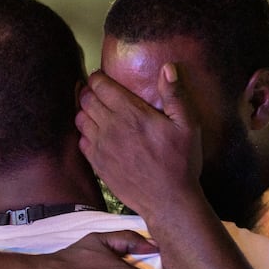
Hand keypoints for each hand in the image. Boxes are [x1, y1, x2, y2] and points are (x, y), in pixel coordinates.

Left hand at [75, 64, 202, 219]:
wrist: (168, 201)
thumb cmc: (180, 163)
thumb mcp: (188, 126)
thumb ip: (176, 95)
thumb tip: (168, 67)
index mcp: (131, 113)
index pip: (101, 86)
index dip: (98, 78)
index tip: (102, 77)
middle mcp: (111, 127)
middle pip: (86, 100)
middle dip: (90, 92)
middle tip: (98, 92)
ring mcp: (101, 147)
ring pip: (80, 119)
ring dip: (85, 111)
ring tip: (96, 110)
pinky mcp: (98, 164)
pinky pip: (81, 141)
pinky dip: (85, 133)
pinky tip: (96, 134)